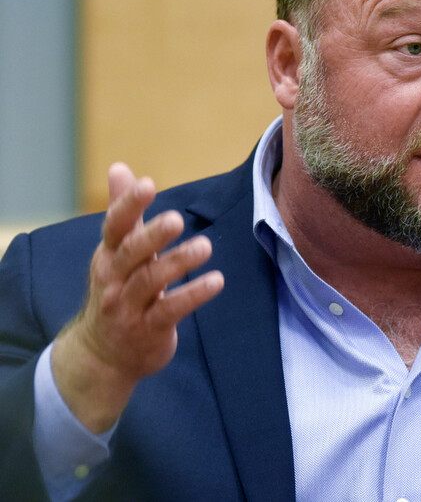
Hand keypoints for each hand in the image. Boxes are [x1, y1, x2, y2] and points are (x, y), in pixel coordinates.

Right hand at [51, 163, 223, 432]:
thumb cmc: (117, 291)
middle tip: (176, 218)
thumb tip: (120, 167)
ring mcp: (129, 307)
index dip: (128, 204)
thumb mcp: (116, 252)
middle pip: (131, 253)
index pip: (114, 226)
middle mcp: (114, 280)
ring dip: (179, 263)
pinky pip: (171, 309)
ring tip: (205, 246)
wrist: (103, 356)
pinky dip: (194, 294)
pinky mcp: (149, 329)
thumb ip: (124, 211)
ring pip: (151, 281)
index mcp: (108, 255)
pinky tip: (216, 280)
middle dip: (152, 235)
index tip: (147, 184)